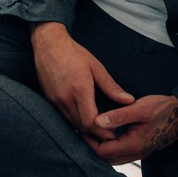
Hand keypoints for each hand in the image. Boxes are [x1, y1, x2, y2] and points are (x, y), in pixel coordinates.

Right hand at [30, 22, 133, 141]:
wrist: (48, 44)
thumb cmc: (74, 53)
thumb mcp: (96, 67)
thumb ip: (111, 87)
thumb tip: (129, 100)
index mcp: (79, 89)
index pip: (91, 121)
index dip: (103, 131)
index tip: (113, 132)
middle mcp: (65, 98)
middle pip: (82, 126)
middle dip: (96, 132)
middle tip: (109, 131)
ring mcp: (55, 99)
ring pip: (72, 123)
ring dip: (85, 127)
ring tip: (98, 125)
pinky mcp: (49, 99)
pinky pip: (64, 116)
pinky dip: (75, 120)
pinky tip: (84, 115)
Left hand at [89, 95, 177, 163]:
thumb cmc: (162, 109)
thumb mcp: (139, 108)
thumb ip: (118, 116)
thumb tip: (97, 122)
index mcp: (134, 144)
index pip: (102, 152)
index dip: (89, 140)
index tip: (82, 125)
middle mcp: (136, 152)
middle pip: (106, 158)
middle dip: (92, 145)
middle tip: (84, 127)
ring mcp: (139, 152)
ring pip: (113, 157)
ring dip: (100, 146)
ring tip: (92, 129)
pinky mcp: (141, 148)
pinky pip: (120, 153)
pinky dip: (109, 145)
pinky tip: (105, 132)